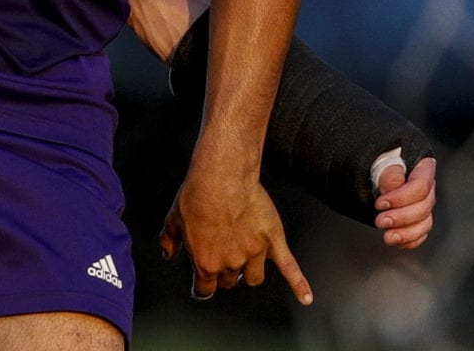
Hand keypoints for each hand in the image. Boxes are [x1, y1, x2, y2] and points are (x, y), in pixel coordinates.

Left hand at [160, 173, 312, 304]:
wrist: (222, 177)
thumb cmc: (197, 195)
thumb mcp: (173, 218)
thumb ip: (169, 240)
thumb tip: (167, 252)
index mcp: (206, 262)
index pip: (205, 288)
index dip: (202, 286)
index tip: (201, 287)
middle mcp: (231, 263)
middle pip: (230, 281)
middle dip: (225, 274)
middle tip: (222, 262)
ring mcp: (254, 253)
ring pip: (254, 277)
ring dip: (248, 274)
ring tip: (245, 267)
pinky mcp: (273, 241)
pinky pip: (289, 267)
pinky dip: (299, 284)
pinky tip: (305, 297)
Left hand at [373, 155, 435, 248]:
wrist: (371, 172)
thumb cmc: (379, 162)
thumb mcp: (380, 160)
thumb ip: (389, 171)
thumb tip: (396, 182)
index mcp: (422, 167)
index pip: (421, 185)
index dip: (401, 198)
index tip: (381, 203)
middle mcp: (427, 187)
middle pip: (424, 207)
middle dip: (401, 218)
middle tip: (381, 221)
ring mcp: (424, 204)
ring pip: (425, 223)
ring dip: (406, 233)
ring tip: (388, 236)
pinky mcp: (418, 219)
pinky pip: (421, 234)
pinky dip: (410, 240)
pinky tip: (397, 240)